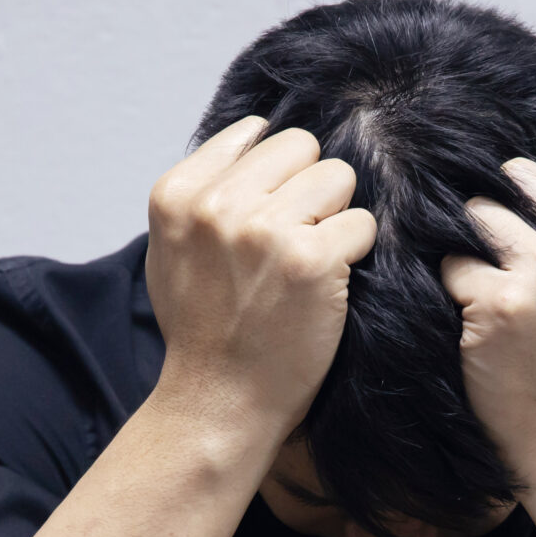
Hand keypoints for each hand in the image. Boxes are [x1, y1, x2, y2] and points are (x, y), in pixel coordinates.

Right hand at [146, 117, 377, 438]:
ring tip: (307, 264)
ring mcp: (264, 229)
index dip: (273, 177)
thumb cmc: (202, 330)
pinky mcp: (312, 259)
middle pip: (302, 146)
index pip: (255, 134)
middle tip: (292, 243)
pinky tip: (327, 287)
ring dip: (336, 219)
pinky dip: (356, 255)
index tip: (263, 220)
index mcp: (176, 194)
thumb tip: (253, 133)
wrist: (219, 403)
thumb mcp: (171, 249)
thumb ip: (202, 191)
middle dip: (308, 189)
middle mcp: (216, 204)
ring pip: (338, 177)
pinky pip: (364, 223)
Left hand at [440, 156, 535, 479]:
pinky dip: (454, 286)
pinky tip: (475, 316)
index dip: (533, 197)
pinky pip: (453, 262)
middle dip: (500, 212)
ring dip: (472, 247)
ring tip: (490, 285)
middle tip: (502, 259)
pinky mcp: (502, 302)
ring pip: (480, 215)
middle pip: (518, 182)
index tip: (532, 234)